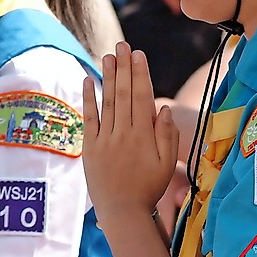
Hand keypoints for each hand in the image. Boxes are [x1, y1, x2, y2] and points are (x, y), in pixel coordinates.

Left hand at [83, 43, 179, 226]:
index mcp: (143, 136)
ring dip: (108, 76)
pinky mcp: (90, 147)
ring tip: (109, 55)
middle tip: (124, 45)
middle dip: (124, 67)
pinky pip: (89, 118)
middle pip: (123, 93)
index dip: (140, 74)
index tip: (139, 54)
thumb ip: (167, 136)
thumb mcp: (167, 164)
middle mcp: (123, 133)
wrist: (122, 212)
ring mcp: (105, 139)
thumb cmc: (149, 188)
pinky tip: (89, 80)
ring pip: (107, 102)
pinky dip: (89, 98)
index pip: (141, 97)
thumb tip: (163, 108)